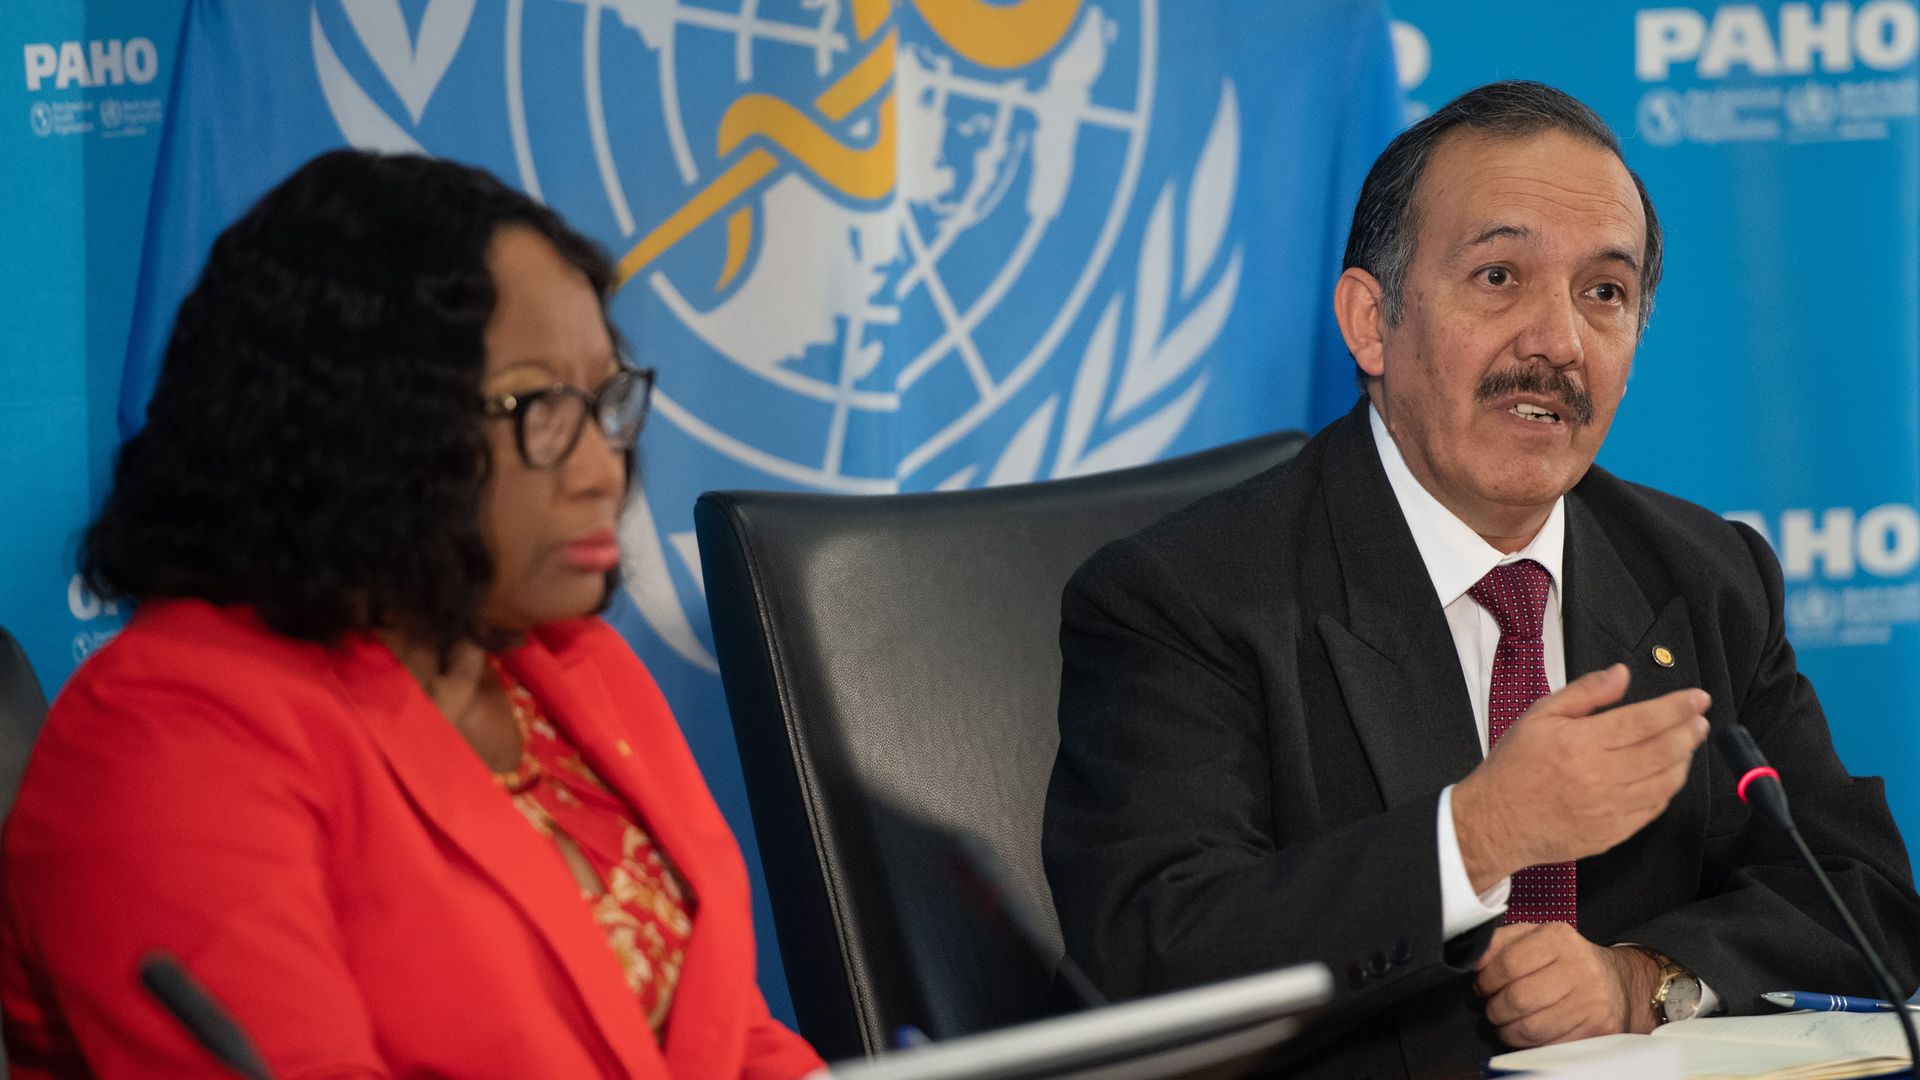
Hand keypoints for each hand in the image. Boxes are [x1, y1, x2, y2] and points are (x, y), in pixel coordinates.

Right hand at [1453, 664, 1709, 888]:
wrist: (1496, 822)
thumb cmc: (1515, 765)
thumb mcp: (1539, 716)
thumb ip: (1584, 693)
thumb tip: (1622, 674)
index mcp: (1583, 742)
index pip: (1645, 720)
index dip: (1678, 707)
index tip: (1698, 698)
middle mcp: (1602, 776)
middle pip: (1664, 750)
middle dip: (1689, 732)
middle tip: (1699, 721)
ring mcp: (1611, 808)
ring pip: (1665, 781)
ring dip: (1683, 760)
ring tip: (1685, 745)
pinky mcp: (1614, 833)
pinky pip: (1653, 808)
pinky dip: (1667, 789)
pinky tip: (1666, 775)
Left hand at [1475, 923, 1660, 1047]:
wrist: (1617, 982)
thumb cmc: (1566, 960)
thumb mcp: (1535, 937)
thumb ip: (1500, 943)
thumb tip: (1473, 960)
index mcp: (1558, 938)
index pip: (1507, 964)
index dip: (1486, 981)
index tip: (1482, 986)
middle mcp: (1579, 967)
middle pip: (1518, 999)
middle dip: (1495, 1009)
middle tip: (1494, 1008)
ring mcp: (1592, 1000)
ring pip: (1533, 1028)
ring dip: (1509, 1031)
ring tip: (1507, 1022)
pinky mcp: (1599, 1028)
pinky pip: (1552, 1045)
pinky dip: (1532, 1044)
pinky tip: (1530, 1033)